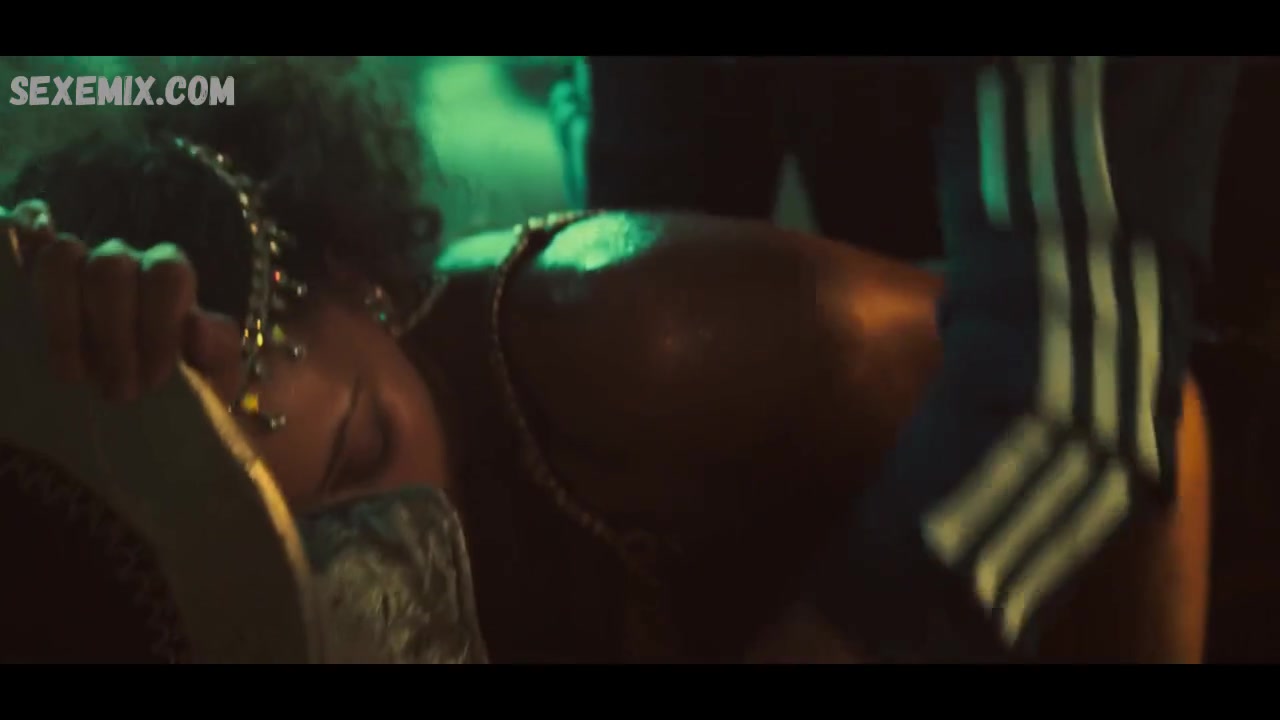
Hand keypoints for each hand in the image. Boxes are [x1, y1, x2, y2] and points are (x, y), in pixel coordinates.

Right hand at [1, 199, 238, 402]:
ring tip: (75, 378)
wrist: (150, 404)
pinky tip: (18, 242)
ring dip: (63, 323)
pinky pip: (26, 242)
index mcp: (168, 277)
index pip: (165, 274)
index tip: (155, 381)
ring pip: (59, 259)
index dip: (159, 326)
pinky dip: (23, 237)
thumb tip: (195, 326)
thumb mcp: (214, 375)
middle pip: (108, 268)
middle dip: (112, 336)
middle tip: (119, 392)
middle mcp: (122, 262)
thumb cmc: (186, 383)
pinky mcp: (36, 282)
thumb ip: (217, 350)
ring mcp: (76, 267)